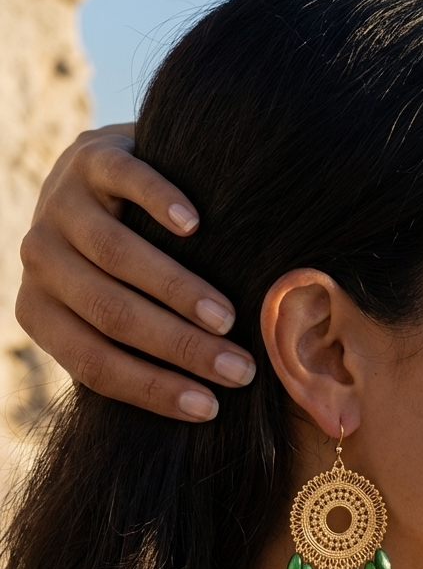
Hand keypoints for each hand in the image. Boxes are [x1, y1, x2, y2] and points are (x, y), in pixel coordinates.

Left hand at [15, 125, 255, 420]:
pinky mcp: (89, 157)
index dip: (153, 389)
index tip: (211, 408)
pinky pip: (126, 182)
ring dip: (179, 292)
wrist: (103, 178)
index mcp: (38, 312)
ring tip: (228, 317)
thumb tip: (208, 411)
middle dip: (180, 348)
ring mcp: (59, 204)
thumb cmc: (122, 272)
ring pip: (117, 257)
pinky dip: (161, 204)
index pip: (93, 363)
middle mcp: (39, 259)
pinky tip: (197, 227)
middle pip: (111, 314)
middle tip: (238, 368)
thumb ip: (133, 354)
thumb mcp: (111, 314)